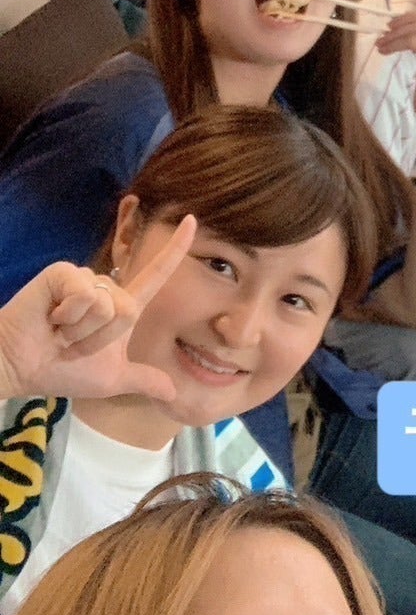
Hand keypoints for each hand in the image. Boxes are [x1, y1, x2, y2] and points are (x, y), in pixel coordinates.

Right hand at [0, 216, 195, 402]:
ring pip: (108, 305)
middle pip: (130, 309)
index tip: (193, 219)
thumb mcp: (110, 379)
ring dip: (83, 330)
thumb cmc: (62, 370)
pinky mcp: (64, 273)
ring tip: (59, 331)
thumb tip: (172, 394)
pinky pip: (85, 295)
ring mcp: (85, 277)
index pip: (156, 274)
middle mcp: (107, 287)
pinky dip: (69, 315)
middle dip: (102, 337)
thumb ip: (142, 380)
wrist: (22, 368)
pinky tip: (51, 318)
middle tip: (73, 342)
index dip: (176, 249)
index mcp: (122, 306)